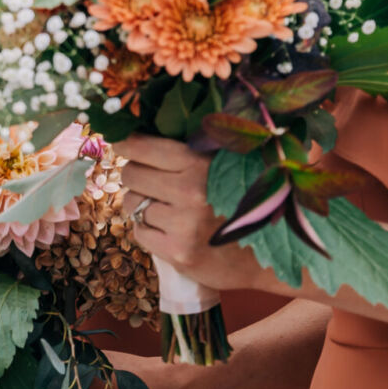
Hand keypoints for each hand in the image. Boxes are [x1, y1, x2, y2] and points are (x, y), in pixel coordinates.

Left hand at [122, 136, 270, 291]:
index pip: (142, 146)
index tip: (122, 145)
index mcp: (202, 163)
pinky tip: (171, 231)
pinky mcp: (178, 251)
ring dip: (141, 206)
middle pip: (131, 174)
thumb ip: (189, 150)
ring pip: (132, 203)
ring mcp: (184, 223)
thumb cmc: (239, 205)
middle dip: (136, 177)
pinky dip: (148, 231)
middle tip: (152, 183)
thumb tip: (139, 131)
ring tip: (167, 210)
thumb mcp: (223, 168)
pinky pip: (139, 232)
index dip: (127, 144)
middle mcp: (191, 191)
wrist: (265, 258)